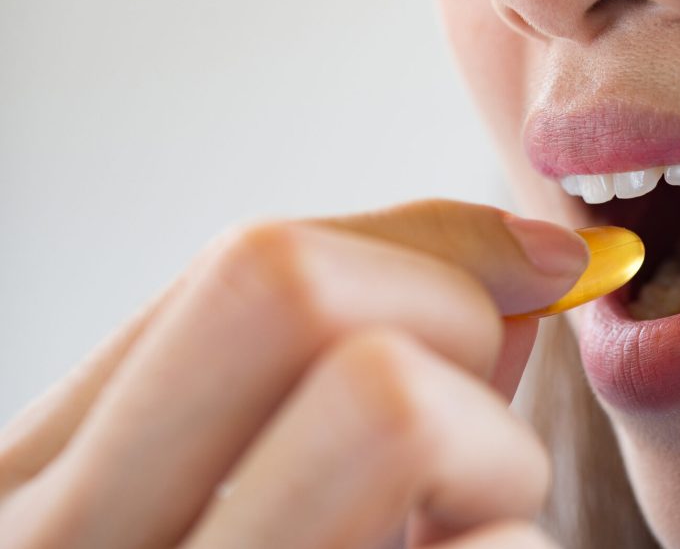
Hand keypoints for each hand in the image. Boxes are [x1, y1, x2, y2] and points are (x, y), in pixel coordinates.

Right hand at [0, 200, 587, 547]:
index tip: (547, 264)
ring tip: (472, 526)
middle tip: (483, 421)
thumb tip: (522, 268)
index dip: (437, 244)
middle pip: (293, 291)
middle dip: (448, 317)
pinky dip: (516, 545)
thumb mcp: (260, 505)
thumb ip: (360, 383)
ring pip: (392, 407)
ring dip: (499, 463)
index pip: (255, 273)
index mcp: (46, 485)